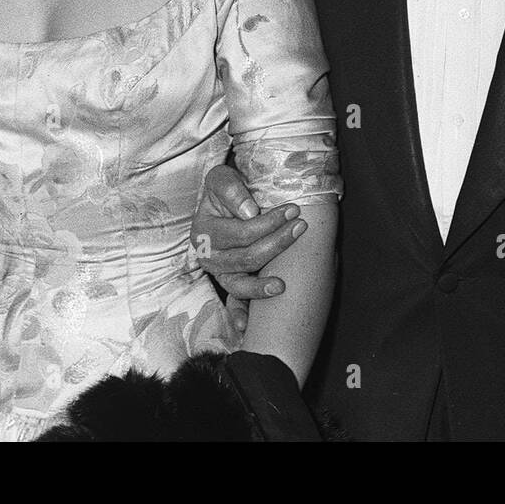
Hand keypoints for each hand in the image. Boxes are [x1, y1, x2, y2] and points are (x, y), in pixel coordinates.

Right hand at [192, 165, 307, 331]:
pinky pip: (233, 303)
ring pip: (240, 284)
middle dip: (277, 244)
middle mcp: (208, 256)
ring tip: (284, 284)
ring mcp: (218, 273)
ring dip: (262, 285)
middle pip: (246, 258)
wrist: (225, 201)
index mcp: (203, 231)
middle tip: (301, 228)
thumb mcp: (222, 178)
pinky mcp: (228, 283)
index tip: (293, 210)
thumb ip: (231, 190)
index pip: (241, 232)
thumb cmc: (225, 190)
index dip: (269, 223)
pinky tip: (247, 325)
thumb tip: (250, 212)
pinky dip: (239, 315)